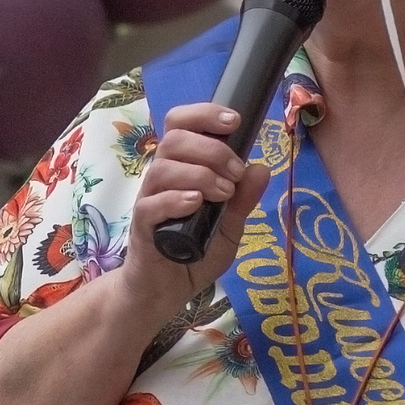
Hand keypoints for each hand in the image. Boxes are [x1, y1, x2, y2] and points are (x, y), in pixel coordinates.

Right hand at [117, 102, 270, 311]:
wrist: (168, 289)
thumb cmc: (195, 251)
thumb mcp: (230, 226)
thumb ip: (243, 199)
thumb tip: (262, 168)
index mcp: (182, 168)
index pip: (181, 124)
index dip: (204, 114)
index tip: (234, 121)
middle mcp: (162, 177)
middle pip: (174, 139)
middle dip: (212, 149)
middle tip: (235, 172)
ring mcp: (149, 200)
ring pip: (164, 168)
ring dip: (200, 174)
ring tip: (223, 194)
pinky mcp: (142, 226)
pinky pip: (152, 204)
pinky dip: (176, 199)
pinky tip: (196, 203)